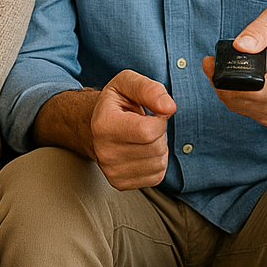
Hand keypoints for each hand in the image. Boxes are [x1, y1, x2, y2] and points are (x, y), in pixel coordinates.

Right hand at [89, 71, 176, 189]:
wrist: (97, 127)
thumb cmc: (115, 104)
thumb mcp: (127, 83)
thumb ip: (148, 89)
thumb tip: (169, 106)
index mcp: (103, 125)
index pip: (148, 131)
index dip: (159, 119)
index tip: (151, 113)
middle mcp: (104, 152)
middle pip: (156, 147)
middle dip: (159, 133)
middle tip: (144, 124)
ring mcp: (111, 171)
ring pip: (158, 163)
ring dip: (158, 148)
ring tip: (142, 137)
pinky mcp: (120, 183)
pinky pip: (157, 175)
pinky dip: (156, 162)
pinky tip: (142, 151)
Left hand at [201, 5, 266, 126]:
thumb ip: (261, 28)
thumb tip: (240, 46)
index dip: (237, 84)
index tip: (218, 66)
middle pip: (248, 99)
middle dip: (222, 82)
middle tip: (211, 61)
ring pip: (240, 106)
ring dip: (223, 89)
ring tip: (221, 67)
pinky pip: (243, 110)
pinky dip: (231, 96)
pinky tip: (232, 81)